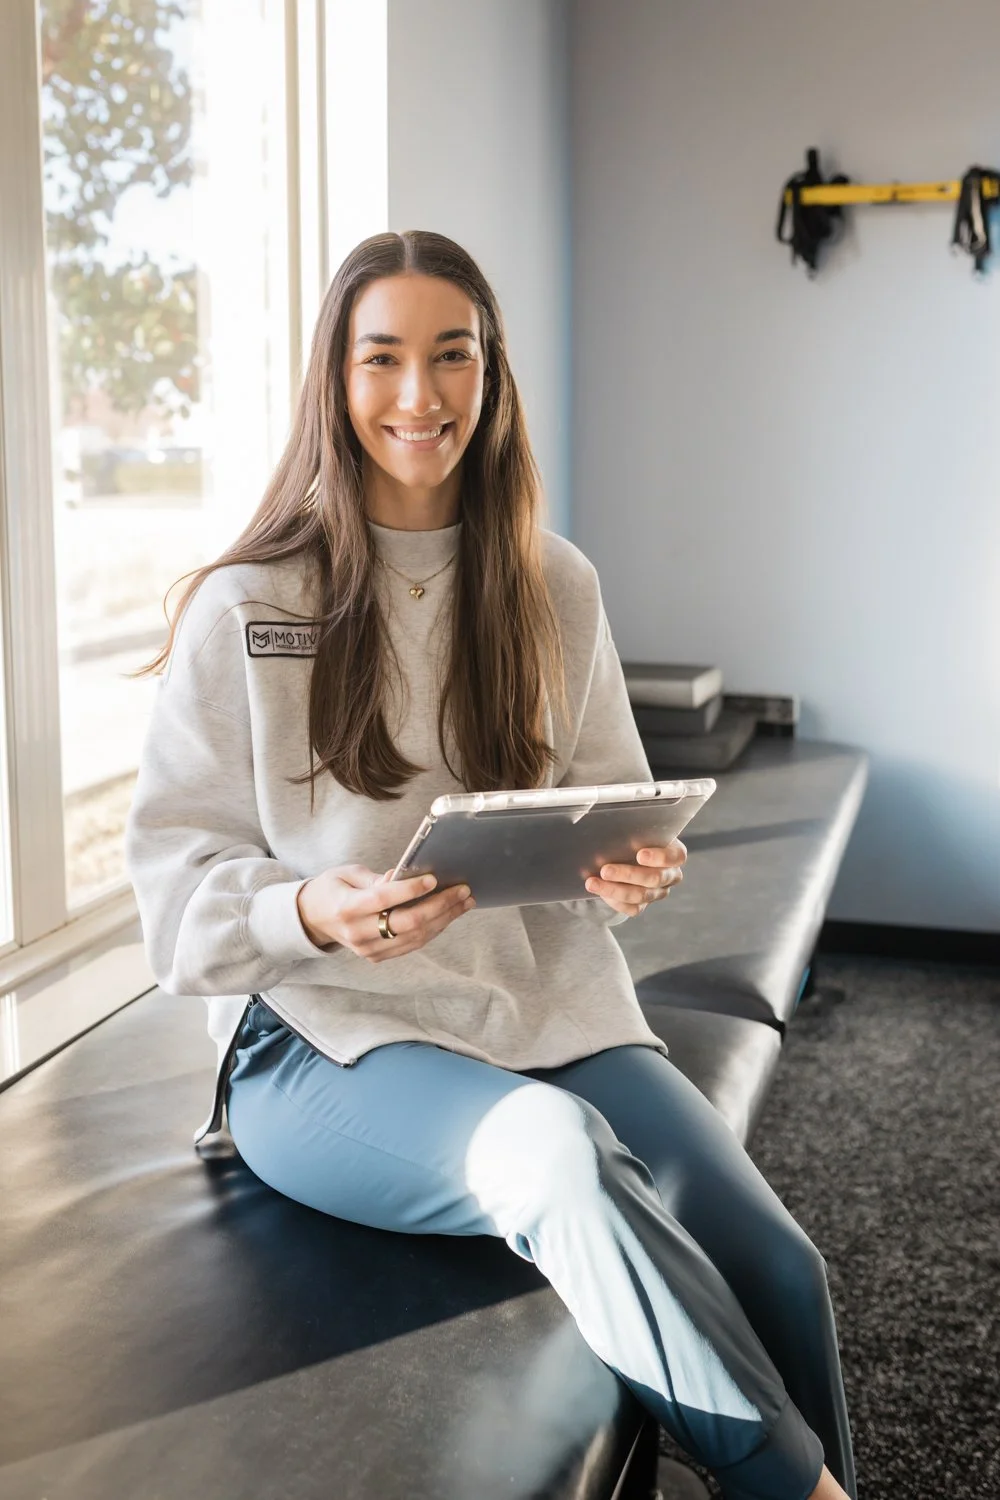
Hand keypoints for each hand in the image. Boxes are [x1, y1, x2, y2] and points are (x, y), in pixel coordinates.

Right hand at [296, 863, 474, 962]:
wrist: (312, 919)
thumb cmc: (332, 889)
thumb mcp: (347, 873)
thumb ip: (375, 878)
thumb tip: (403, 877)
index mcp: (347, 907)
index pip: (384, 899)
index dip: (411, 890)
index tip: (434, 878)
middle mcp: (358, 932)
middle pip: (407, 923)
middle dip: (440, 906)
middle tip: (462, 890)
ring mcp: (368, 948)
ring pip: (415, 937)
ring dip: (444, 919)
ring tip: (464, 902)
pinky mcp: (376, 956)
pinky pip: (411, 945)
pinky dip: (434, 930)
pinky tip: (448, 915)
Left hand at [584, 840, 686, 915]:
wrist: (621, 857)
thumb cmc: (630, 839)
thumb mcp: (633, 831)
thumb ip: (630, 830)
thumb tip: (610, 828)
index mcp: (673, 853)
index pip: (676, 856)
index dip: (660, 857)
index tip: (640, 854)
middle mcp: (670, 875)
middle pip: (655, 878)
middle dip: (628, 874)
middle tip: (605, 870)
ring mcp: (658, 892)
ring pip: (641, 896)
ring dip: (614, 889)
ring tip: (593, 882)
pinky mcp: (643, 904)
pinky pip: (632, 908)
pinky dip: (614, 901)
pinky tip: (600, 891)